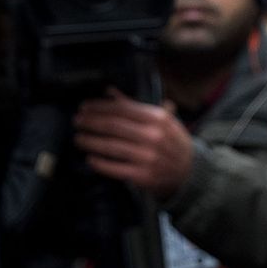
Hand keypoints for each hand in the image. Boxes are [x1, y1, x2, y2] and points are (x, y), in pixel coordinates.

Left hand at [73, 89, 194, 199]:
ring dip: (90, 142)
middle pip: (113, 126)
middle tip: (77, 121)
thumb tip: (110, 91)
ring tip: (79, 139)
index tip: (84, 107)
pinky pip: (115, 168)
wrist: (190, 171)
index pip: (121, 109)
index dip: (99, 107)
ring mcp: (148, 157)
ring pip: (111, 147)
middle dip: (90, 123)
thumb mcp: (161, 120)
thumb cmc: (171, 142)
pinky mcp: (143, 175)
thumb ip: (135, 106)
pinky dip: (100, 163)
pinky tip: (90, 159)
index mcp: (158, 119)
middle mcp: (154, 136)